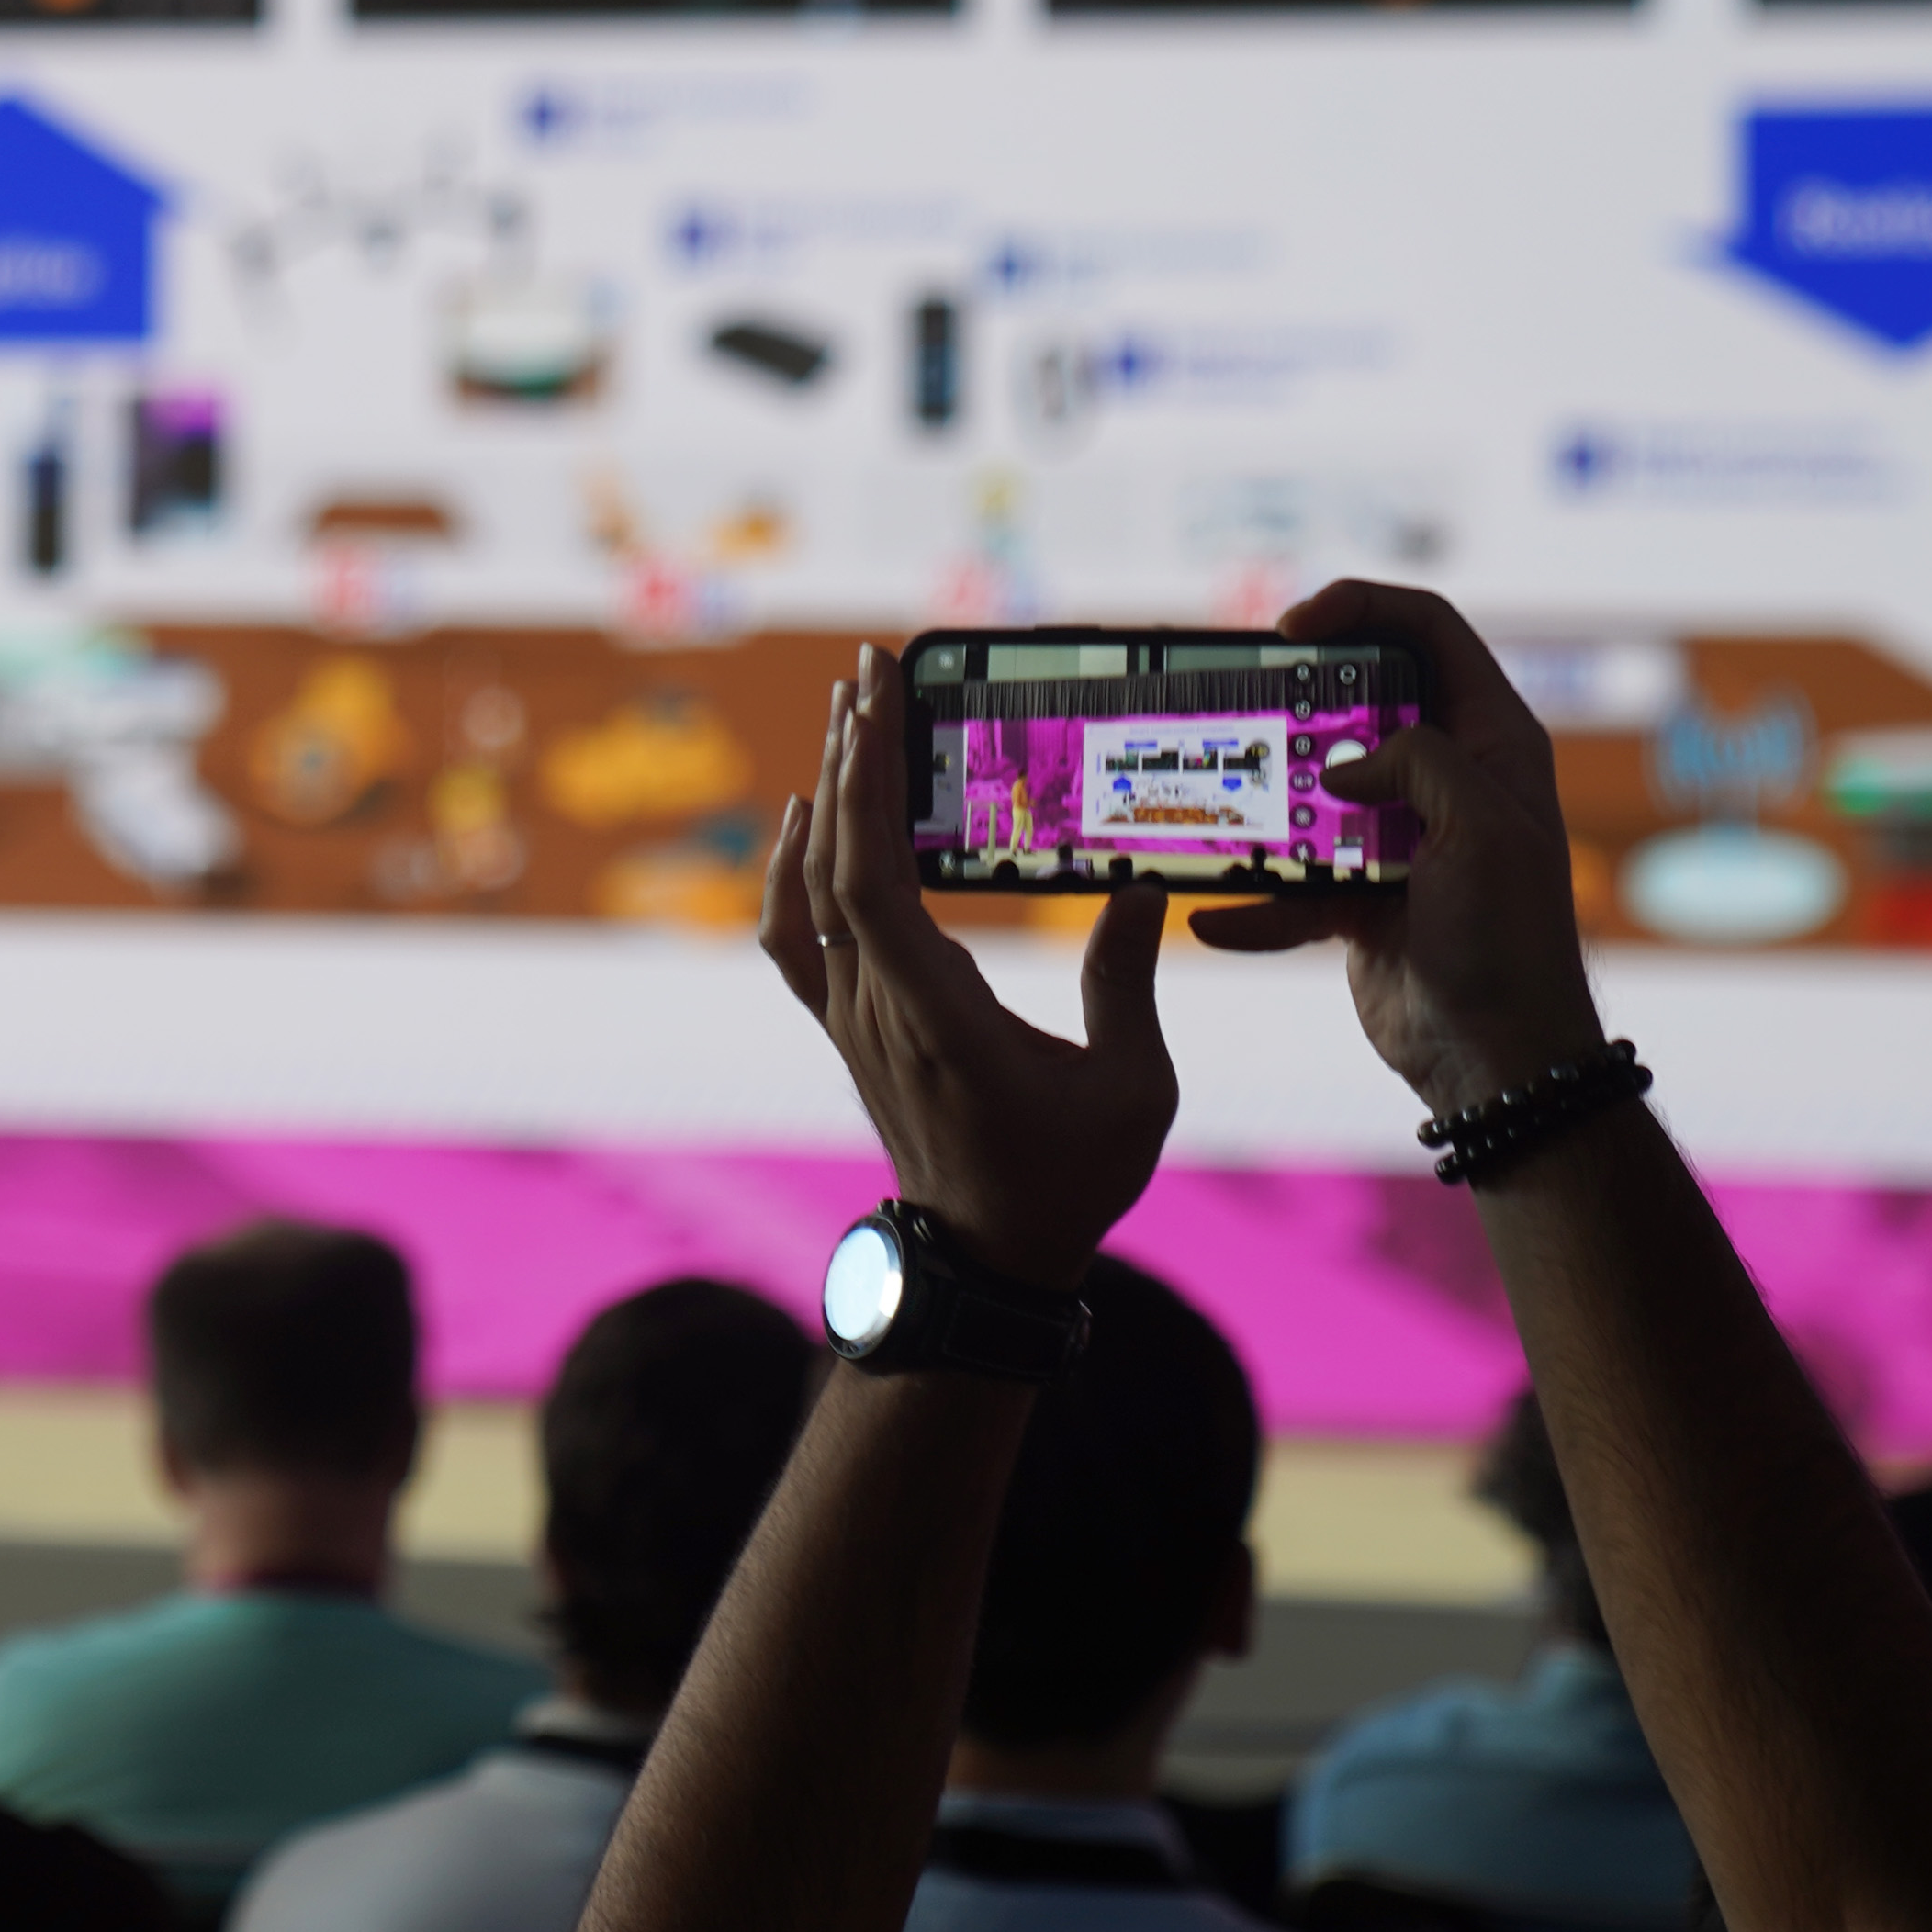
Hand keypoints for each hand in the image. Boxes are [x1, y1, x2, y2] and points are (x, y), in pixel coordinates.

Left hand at [757, 643, 1176, 1293]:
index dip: (865, 785)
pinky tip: (809, 818)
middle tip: (866, 669)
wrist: (988, 1262)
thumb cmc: (1067, 1181)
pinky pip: (794, 938)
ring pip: (809, 892)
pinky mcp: (849, 1031)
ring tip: (847, 715)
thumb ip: (1127, 982)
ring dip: (826, 797)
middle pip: (835, 862)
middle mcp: (877, 1009)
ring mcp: (853, 1021)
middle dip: (850, 755)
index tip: (879, 702)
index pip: (871, 880)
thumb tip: (1140, 886)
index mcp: (939, 1017)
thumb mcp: (1131, 1087)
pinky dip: (791, 871)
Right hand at [1190, 582, 1605, 1115]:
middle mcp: (1445, 777)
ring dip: (1261, 802)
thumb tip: (1339, 768)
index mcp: (1491, 742)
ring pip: (1310, 790)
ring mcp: (1396, 837)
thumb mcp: (1480, 831)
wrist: (1496, 1058)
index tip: (1289, 627)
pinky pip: (1290, 884)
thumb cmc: (1510, 942)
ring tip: (1211, 804)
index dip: (1361, 608)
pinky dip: (1252, 905)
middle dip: (1293, 703)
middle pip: (1355, 701)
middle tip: (1237, 707)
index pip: (1428, 632)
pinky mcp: (1357, 896)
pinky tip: (1215, 919)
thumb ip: (1418, 764)